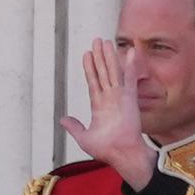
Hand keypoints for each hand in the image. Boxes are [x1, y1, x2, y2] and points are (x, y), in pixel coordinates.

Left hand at [60, 38, 155, 189]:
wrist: (121, 154)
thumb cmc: (107, 150)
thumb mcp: (84, 138)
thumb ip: (75, 127)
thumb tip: (63, 120)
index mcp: (99, 106)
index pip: (93, 82)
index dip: (89, 68)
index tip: (87, 54)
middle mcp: (110, 99)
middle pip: (103, 72)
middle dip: (99, 57)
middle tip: (97, 41)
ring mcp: (120, 97)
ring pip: (113, 71)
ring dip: (110, 56)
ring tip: (106, 41)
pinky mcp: (130, 98)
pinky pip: (130, 78)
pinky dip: (130, 64)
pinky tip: (131, 51)